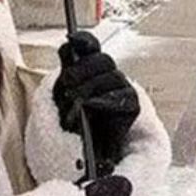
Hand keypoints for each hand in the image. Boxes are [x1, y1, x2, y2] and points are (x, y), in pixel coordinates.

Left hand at [53, 31, 140, 171]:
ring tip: (74, 103)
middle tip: (66, 84)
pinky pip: (121, 98)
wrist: (89, 156)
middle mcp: (110, 76)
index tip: (71, 40)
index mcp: (94, 70)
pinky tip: (91, 105)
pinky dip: (104, 101)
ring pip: (111, 76)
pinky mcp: (131, 106)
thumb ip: (68, 70)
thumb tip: (67, 44)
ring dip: (89, 88)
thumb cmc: (76, 125)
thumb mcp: (64, 96)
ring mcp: (123, 90)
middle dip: (82, 70)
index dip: (84, 41)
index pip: (92, 47)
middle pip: (102, 60)